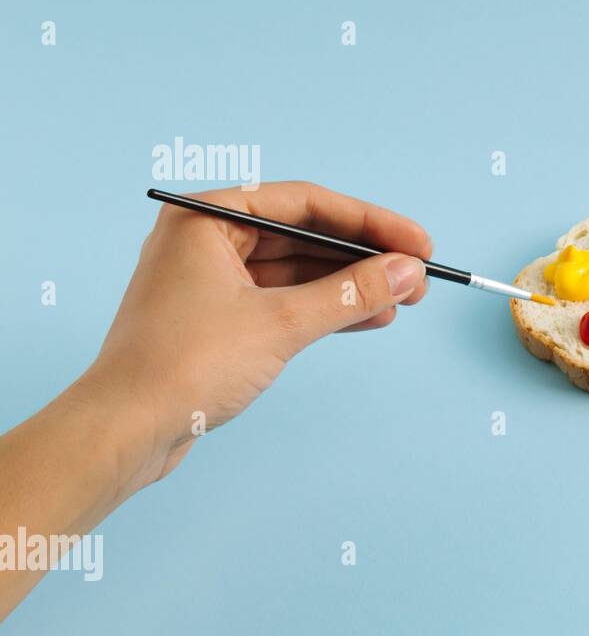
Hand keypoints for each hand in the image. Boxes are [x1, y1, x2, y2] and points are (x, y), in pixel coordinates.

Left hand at [88, 181, 431, 497]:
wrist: (125, 431)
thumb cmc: (183, 367)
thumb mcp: (281, 324)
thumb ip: (350, 294)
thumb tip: (407, 272)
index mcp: (207, 218)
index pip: (306, 204)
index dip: (370, 222)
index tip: (417, 242)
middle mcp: (206, 240)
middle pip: (305, 234)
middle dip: (364, 257)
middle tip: (415, 275)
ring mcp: (211, 281)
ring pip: (298, 270)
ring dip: (350, 285)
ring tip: (402, 300)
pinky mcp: (219, 318)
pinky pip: (284, 299)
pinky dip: (325, 308)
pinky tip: (368, 318)